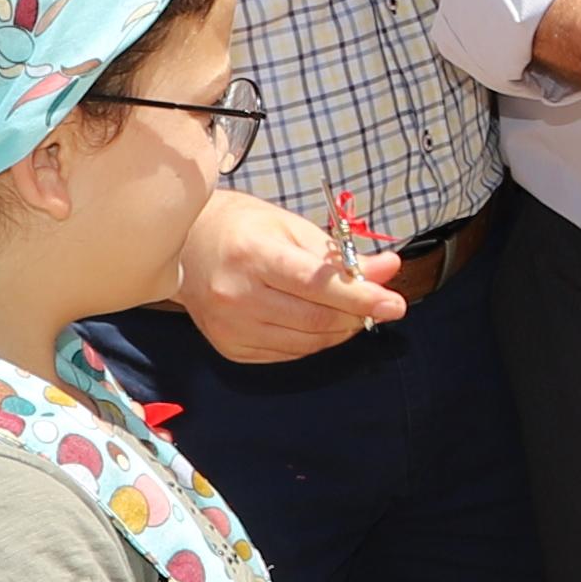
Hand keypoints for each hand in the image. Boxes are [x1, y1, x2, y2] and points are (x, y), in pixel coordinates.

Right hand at [172, 186, 406, 364]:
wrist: (186, 245)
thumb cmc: (244, 229)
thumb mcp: (294, 228)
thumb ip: (341, 255)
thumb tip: (388, 270)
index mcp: (253, 255)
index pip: (317, 285)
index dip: (361, 297)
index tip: (394, 304)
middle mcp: (237, 295)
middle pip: (316, 319)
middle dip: (356, 315)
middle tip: (374, 303)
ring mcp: (230, 326)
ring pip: (307, 342)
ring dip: (338, 330)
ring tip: (345, 310)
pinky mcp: (230, 347)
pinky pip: (288, 354)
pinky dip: (313, 341)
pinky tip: (313, 321)